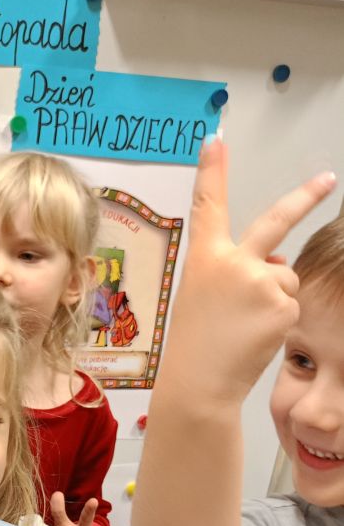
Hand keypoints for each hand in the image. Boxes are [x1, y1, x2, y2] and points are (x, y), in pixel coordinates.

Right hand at [167, 138, 334, 403]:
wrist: (200, 383)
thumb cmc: (196, 344)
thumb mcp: (204, 297)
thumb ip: (237, 272)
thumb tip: (277, 262)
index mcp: (205, 258)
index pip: (208, 206)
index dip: (212, 172)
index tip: (215, 142)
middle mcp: (234, 262)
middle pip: (275, 220)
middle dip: (305, 196)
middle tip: (329, 179)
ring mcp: (261, 281)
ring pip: (284, 277)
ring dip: (274, 298)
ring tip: (245, 326)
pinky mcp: (283, 305)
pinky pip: (291, 303)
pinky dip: (279, 320)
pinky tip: (256, 336)